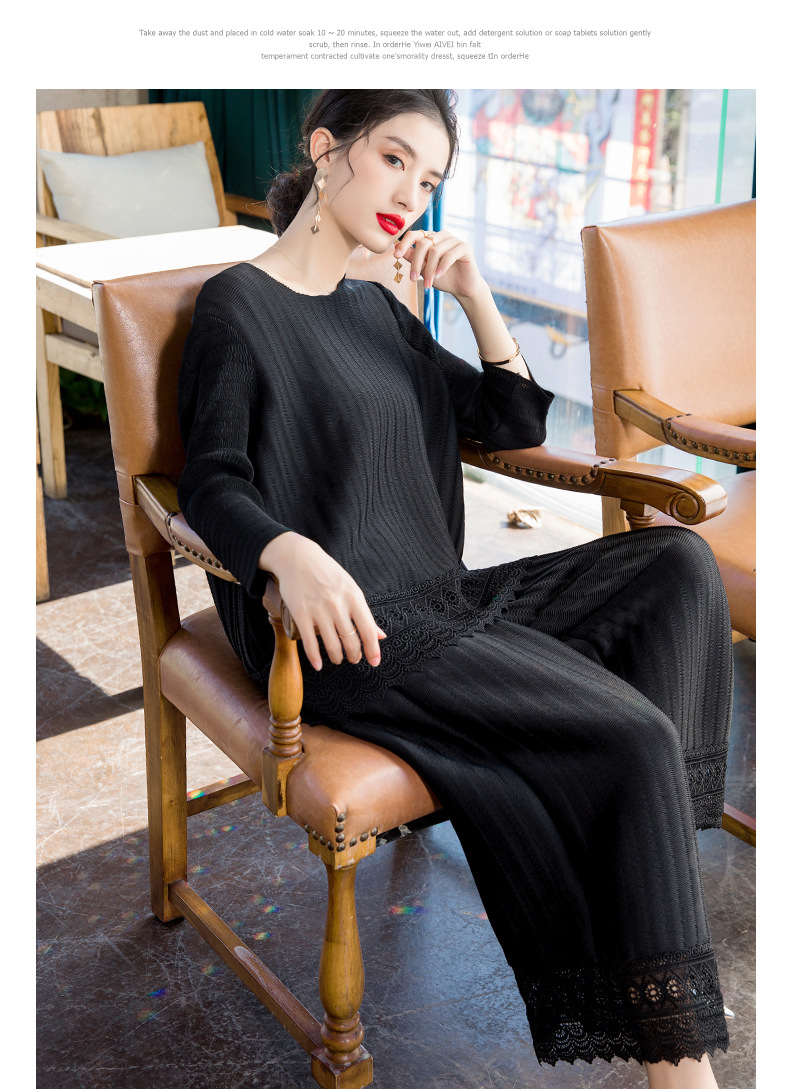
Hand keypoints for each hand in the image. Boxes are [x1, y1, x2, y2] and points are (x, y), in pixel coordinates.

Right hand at [259, 532, 385, 671]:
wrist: (297, 557)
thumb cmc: (326, 572)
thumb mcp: (350, 588)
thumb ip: (365, 613)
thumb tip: (381, 635)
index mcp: (354, 597)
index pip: (368, 630)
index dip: (373, 649)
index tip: (374, 661)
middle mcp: (338, 604)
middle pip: (351, 641)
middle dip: (354, 655)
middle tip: (354, 658)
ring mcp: (319, 609)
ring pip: (332, 645)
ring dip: (337, 657)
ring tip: (338, 659)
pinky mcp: (301, 613)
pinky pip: (310, 642)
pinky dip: (314, 657)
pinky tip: (318, 664)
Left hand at [393, 229, 485, 299]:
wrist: (462, 288)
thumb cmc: (442, 278)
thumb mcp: (423, 269)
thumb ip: (412, 258)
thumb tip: (396, 248)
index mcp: (431, 238)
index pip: (414, 234)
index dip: (404, 243)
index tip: (396, 256)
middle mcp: (442, 236)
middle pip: (423, 243)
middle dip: (416, 263)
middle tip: (413, 279)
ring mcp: (454, 240)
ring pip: (435, 250)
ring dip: (429, 270)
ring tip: (427, 284)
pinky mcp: (465, 247)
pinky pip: (449, 255)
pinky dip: (441, 267)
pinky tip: (438, 276)